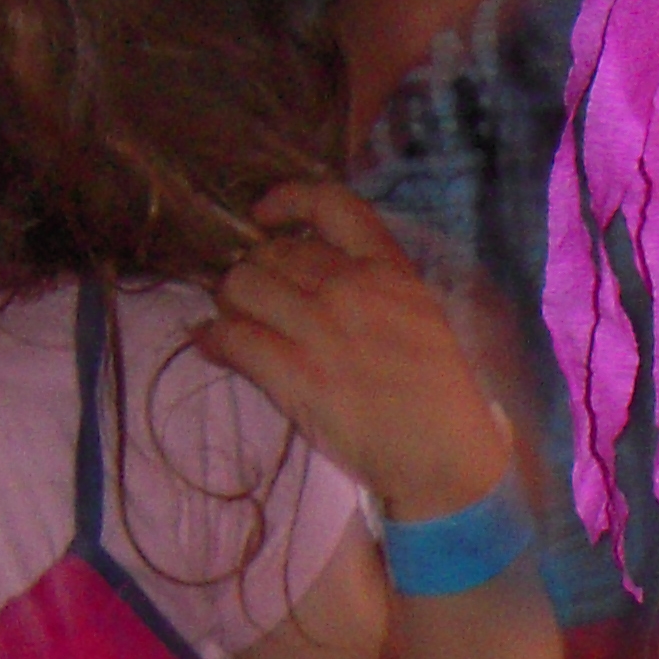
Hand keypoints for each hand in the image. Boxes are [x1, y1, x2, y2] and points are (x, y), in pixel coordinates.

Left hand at [207, 182, 516, 525]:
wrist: (446, 459)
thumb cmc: (442, 399)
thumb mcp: (423, 322)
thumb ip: (376, 292)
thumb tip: (315, 284)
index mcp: (392, 272)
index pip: (333, 205)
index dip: (289, 199)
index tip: (265, 215)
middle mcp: (353, 287)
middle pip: (274, 253)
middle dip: (256, 273)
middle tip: (253, 303)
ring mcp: (322, 328)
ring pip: (242, 286)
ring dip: (230, 304)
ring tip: (236, 325)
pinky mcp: (295, 373)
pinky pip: (232, 338)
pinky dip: (213, 341)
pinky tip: (212, 348)